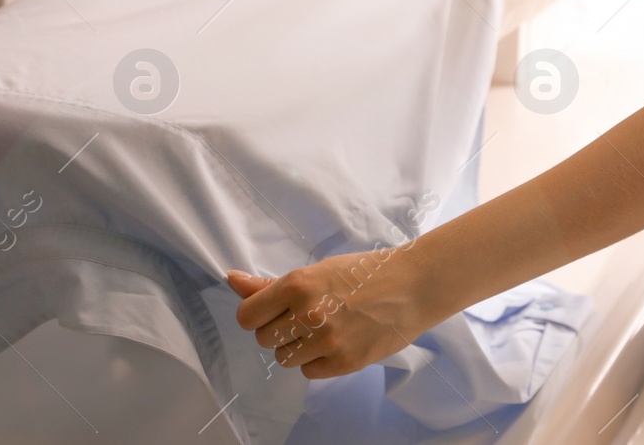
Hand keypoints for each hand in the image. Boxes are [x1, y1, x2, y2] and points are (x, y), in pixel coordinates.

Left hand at [227, 248, 438, 379]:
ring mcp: (327, 341)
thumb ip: (270, 285)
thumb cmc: (363, 273)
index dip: (256, 315)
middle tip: (305, 316)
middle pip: (264, 340)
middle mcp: (309, 314)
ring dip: (298, 347)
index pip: (247, 317)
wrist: (412, 287)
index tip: (271, 311)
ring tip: (324, 328)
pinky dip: (317, 361)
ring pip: (285, 359)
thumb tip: (231, 280)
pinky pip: (309, 372)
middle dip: (279, 330)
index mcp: (298, 285)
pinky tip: (337, 341)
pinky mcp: (344, 363)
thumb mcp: (316, 271)